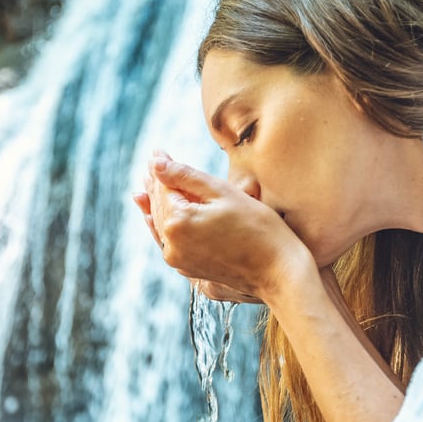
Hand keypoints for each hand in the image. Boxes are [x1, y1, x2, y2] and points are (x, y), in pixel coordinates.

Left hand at [132, 149, 310, 303]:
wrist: (278, 271)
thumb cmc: (258, 228)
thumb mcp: (223, 192)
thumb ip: (185, 176)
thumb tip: (156, 163)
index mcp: (177, 221)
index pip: (164, 186)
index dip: (161, 167)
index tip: (156, 150)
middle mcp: (171, 244)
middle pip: (160, 206)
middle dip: (156, 184)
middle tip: (152, 163)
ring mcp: (179, 260)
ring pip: (161, 224)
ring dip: (155, 204)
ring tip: (144, 186)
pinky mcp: (189, 269)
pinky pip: (168, 242)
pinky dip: (161, 225)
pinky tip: (151, 217)